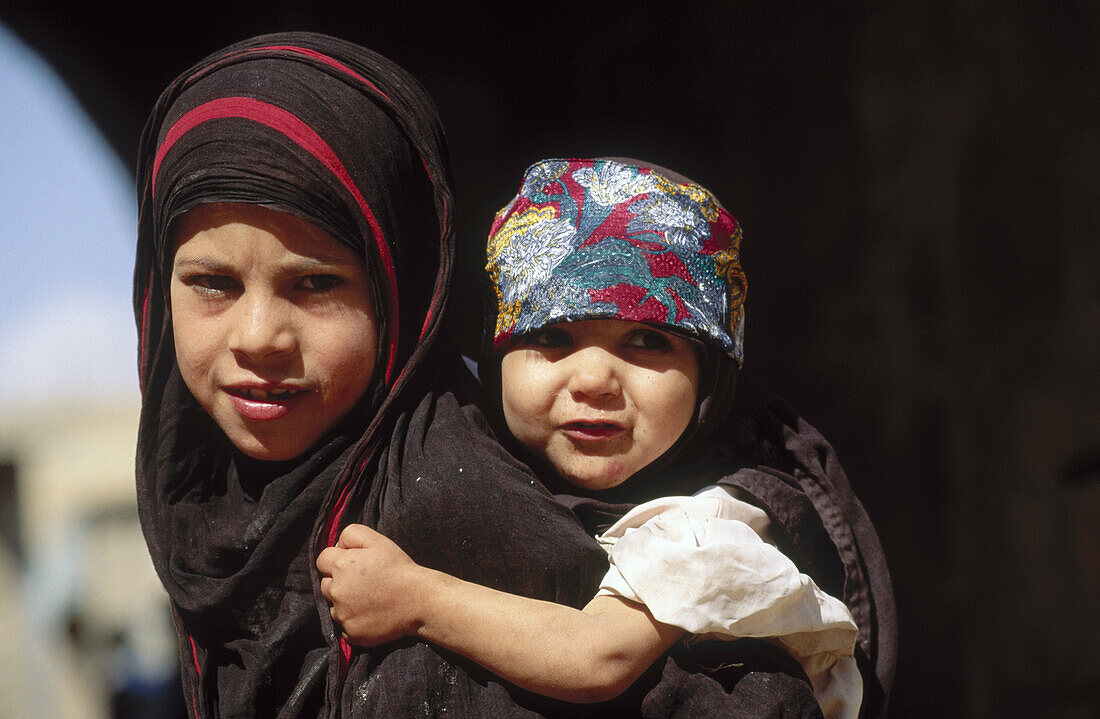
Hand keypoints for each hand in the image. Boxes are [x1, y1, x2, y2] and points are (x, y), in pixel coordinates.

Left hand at [316, 523, 424, 645]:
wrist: (418, 601)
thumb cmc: (399, 568)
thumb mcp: (378, 541)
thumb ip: (351, 534)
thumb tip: (337, 546)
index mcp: (341, 565)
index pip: (322, 560)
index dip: (337, 560)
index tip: (354, 565)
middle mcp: (337, 591)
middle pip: (325, 585)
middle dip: (339, 582)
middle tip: (363, 583)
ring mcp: (343, 614)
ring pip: (333, 607)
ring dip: (345, 603)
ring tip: (368, 600)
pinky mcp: (351, 632)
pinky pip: (344, 626)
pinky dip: (353, 621)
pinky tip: (371, 614)